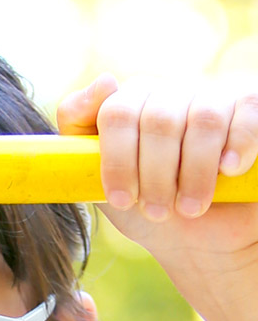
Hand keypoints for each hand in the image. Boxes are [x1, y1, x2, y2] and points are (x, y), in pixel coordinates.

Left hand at [56, 75, 257, 320]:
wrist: (195, 238)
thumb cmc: (142, 207)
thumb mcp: (99, 184)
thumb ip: (79, 139)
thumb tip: (104, 82)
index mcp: (128, 106)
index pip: (116, 113)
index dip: (117, 160)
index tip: (121, 199)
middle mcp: (168, 94)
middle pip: (158, 120)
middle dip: (155, 176)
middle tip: (156, 211)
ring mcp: (210, 97)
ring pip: (203, 120)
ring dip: (194, 174)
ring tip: (188, 208)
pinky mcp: (249, 106)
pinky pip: (245, 115)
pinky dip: (237, 147)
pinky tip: (228, 172)